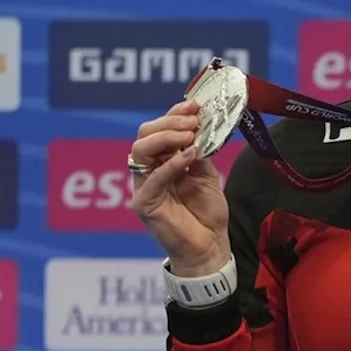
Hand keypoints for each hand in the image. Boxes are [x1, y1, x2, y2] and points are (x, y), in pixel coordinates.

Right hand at [129, 100, 231, 276]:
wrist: (210, 245)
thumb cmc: (207, 212)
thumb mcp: (207, 173)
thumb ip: (200, 151)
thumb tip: (199, 126)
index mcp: (163, 160)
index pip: (159, 129)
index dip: (174, 114)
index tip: (195, 105)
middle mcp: (149, 170)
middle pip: (144, 135)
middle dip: (169, 123)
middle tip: (193, 122)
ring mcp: (144, 186)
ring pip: (140, 151)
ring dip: (166, 138)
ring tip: (190, 136)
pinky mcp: (144, 204)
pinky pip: (152, 179)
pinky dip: (170, 163)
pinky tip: (189, 155)